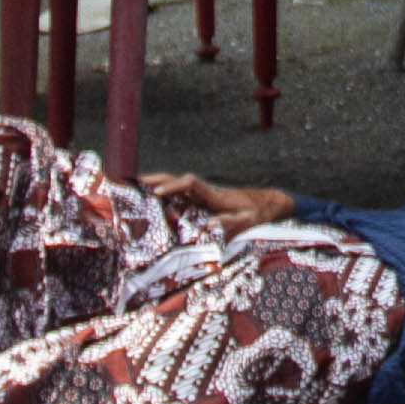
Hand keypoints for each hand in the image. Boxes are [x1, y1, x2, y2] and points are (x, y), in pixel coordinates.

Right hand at [142, 170, 294, 232]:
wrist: (268, 203)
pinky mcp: (205, 200)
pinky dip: (168, 194)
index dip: (173, 187)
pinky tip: (155, 200)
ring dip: (160, 185)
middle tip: (136, 182)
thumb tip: (209, 224)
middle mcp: (207, 192)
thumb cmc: (259, 213)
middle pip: (179, 180)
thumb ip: (230, 222)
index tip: (157, 193)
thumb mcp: (249, 221)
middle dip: (159, 180)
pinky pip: (183, 195)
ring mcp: (205, 195)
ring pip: (179, 186)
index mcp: (214, 196)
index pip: (190, 185)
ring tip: (137, 188)